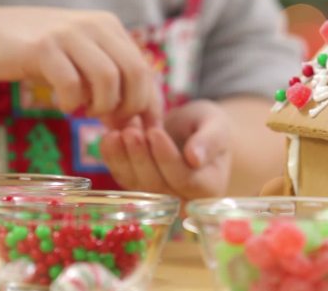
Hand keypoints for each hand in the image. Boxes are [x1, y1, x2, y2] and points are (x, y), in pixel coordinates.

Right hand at [0, 6, 159, 125]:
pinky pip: (71, 84)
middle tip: (111, 120)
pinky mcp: (43, 47)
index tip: (138, 126)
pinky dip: (72, 103)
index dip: (147, 103)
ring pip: (108, 78)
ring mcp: (69, 34)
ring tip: (87, 111)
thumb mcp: (84, 61)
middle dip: (129, 107)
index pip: (144, 69)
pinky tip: (65, 105)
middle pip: (135, 73)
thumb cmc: (44, 55)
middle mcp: (95, 25)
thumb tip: (140, 118)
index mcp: (110, 27)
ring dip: (102, 105)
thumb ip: (113, 82)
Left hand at [100, 100, 231, 198]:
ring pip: (137, 184)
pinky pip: (125, 178)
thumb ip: (210, 140)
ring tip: (120, 131)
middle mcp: (184, 200)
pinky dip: (114, 159)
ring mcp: (159, 199)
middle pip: (157, 186)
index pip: (185, 179)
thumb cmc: (210, 127)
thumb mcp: (217, 126)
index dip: (167, 158)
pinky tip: (109, 138)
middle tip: (132, 131)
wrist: (194, 132)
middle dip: (142, 158)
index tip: (155, 132)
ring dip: (125, 158)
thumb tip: (195, 157)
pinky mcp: (140, 190)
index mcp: (209, 188)